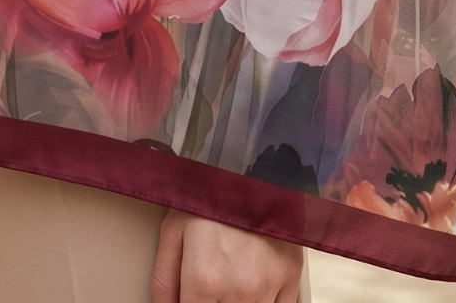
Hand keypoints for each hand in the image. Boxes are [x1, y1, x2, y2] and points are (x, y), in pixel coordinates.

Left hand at [152, 208, 304, 302]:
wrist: (250, 165)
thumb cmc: (209, 194)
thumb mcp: (172, 231)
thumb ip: (164, 280)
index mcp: (204, 280)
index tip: (194, 294)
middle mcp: (239, 291)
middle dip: (213, 300)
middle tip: (211, 282)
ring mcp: (268, 286)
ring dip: (239, 300)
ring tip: (231, 273)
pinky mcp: (291, 276)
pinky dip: (265, 300)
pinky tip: (254, 279)